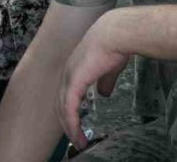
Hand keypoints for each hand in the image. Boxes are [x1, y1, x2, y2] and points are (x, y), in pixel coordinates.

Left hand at [58, 15, 129, 150]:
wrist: (115, 34)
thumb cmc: (115, 45)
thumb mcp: (109, 68)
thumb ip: (105, 81)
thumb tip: (104, 94)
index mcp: (75, 68)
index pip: (66, 93)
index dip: (69, 109)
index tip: (75, 123)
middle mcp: (68, 72)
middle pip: (61, 103)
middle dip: (67, 122)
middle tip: (75, 138)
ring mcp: (69, 77)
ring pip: (63, 108)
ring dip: (70, 127)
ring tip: (78, 142)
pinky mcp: (74, 82)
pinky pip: (70, 108)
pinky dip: (72, 123)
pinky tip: (77, 134)